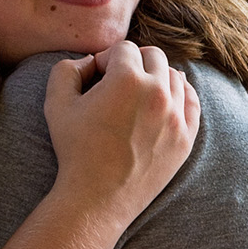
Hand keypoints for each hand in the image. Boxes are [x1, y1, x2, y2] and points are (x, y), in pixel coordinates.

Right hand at [43, 41, 199, 227]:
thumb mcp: (56, 103)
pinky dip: (178, 95)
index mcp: (128, 79)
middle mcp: (158, 93)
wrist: (97, 199)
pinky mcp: (186, 137)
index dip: (107, 59)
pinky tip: (161, 103)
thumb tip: (89, 60)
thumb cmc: (75, 151)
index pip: (124, 49)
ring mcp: (177, 116)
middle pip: (154, 56)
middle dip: (134, 63)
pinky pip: (191, 101)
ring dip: (155, 78)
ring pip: (174, 76)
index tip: (97, 79)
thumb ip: (66, 68)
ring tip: (136, 96)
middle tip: (117, 83)